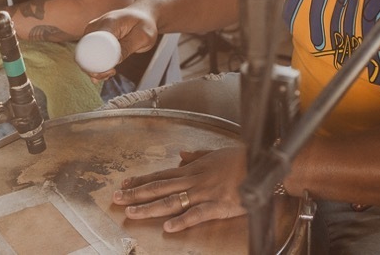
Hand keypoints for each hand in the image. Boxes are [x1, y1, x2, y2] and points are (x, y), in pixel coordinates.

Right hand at [82, 3, 159, 80]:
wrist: (142, 15)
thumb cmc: (144, 23)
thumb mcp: (143, 36)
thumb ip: (128, 47)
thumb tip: (113, 62)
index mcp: (108, 22)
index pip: (93, 44)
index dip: (98, 61)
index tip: (111, 69)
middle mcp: (96, 26)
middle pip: (84, 52)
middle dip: (94, 68)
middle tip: (111, 73)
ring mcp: (92, 33)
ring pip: (84, 56)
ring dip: (95, 70)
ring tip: (111, 72)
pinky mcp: (92, 39)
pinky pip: (88, 56)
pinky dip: (95, 67)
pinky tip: (106, 71)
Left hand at [112, 146, 247, 232]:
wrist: (263, 164)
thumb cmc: (241, 159)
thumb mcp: (215, 153)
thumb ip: (196, 155)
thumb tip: (181, 155)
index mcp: (193, 169)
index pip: (161, 174)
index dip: (141, 180)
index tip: (124, 183)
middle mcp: (194, 180)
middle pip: (159, 187)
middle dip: (136, 193)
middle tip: (116, 198)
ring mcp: (204, 192)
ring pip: (171, 200)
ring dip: (150, 207)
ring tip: (131, 213)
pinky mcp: (218, 205)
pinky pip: (197, 214)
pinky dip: (182, 220)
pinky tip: (168, 226)